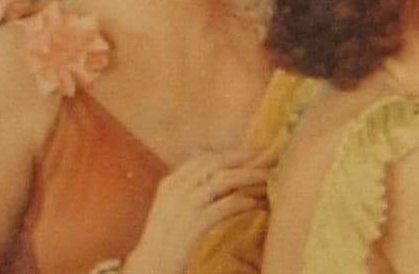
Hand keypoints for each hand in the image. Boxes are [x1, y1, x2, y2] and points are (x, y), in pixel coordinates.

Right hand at [122, 147, 273, 273]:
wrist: (149, 267)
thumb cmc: (164, 240)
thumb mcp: (173, 209)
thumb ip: (190, 190)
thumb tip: (217, 176)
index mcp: (170, 184)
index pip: (203, 159)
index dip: (229, 155)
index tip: (250, 155)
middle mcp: (176, 190)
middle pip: (216, 165)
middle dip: (244, 162)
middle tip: (267, 163)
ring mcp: (184, 206)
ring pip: (223, 181)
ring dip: (249, 178)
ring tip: (269, 179)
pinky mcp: (193, 225)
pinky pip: (223, 206)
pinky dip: (242, 202)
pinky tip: (256, 203)